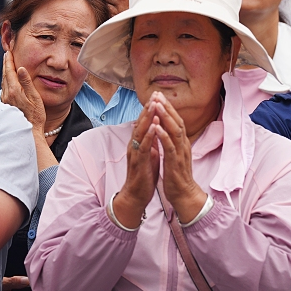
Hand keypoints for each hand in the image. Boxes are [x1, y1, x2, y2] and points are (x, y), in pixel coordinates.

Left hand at [1, 51, 44, 128]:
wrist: (29, 132)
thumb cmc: (35, 116)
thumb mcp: (34, 97)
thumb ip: (27, 82)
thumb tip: (21, 68)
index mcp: (14, 91)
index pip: (9, 71)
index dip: (9, 61)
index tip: (8, 52)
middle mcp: (7, 94)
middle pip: (4, 75)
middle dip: (5, 64)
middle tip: (6, 54)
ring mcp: (5, 100)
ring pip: (3, 82)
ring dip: (5, 72)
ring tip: (7, 64)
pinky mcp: (5, 105)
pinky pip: (4, 88)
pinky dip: (5, 80)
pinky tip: (8, 80)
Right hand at [112, 100, 160, 228]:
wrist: (136, 196)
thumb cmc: (143, 177)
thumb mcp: (149, 156)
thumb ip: (150, 144)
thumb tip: (155, 133)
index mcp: (138, 144)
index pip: (143, 123)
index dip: (150, 110)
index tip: (156, 97)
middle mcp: (134, 146)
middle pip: (140, 123)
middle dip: (148, 108)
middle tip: (154, 94)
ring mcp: (135, 153)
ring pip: (140, 132)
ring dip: (147, 118)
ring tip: (153, 105)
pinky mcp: (138, 163)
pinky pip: (143, 147)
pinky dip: (148, 136)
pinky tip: (152, 127)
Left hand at [146, 92, 206, 222]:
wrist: (183, 194)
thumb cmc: (177, 174)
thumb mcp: (174, 154)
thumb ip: (171, 141)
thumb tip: (166, 128)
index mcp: (181, 143)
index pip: (175, 121)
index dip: (168, 107)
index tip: (158, 95)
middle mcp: (183, 145)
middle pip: (176, 121)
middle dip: (167, 107)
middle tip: (157, 94)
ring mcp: (180, 153)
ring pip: (174, 131)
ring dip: (165, 117)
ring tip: (157, 105)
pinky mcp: (175, 163)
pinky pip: (169, 147)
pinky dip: (163, 136)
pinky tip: (157, 127)